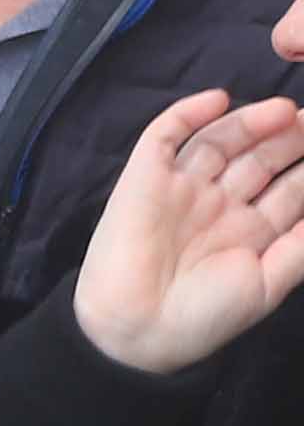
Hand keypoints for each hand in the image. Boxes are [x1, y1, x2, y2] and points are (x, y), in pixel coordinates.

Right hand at [73, 87, 303, 374]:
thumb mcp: (271, 284)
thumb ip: (300, 246)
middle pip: (259, 159)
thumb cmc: (208, 314)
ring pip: (220, 142)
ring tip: (286, 110)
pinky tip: (218, 99)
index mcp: (251, 231)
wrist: (139, 327)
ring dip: (251, 122)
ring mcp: (182, 189)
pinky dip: (188, 114)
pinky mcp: (144, 177)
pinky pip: (164, 137)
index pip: (289, 189)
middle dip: (289, 139)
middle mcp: (219, 205)